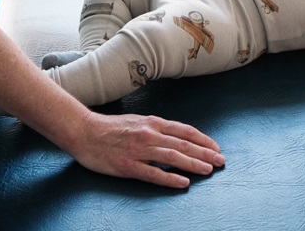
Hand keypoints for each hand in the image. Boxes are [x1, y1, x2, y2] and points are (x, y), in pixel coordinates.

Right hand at [67, 111, 225, 188]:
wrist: (84, 131)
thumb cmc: (110, 128)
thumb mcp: (138, 121)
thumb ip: (156, 129)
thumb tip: (176, 137)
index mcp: (152, 123)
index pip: (184, 131)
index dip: (203, 139)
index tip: (216, 147)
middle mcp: (149, 134)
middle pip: (183, 144)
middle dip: (204, 153)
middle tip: (220, 161)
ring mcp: (139, 150)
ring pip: (172, 157)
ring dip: (193, 164)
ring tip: (208, 170)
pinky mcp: (128, 166)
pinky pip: (153, 173)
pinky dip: (170, 178)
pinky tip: (183, 183)